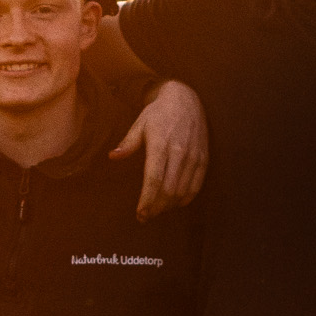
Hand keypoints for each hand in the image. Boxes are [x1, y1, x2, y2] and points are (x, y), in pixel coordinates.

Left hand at [110, 79, 207, 221]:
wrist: (186, 99)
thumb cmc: (158, 113)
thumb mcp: (139, 124)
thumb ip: (127, 143)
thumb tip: (113, 157)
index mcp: (160, 144)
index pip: (154, 179)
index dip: (147, 200)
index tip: (140, 213)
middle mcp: (179, 152)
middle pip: (168, 190)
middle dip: (156, 207)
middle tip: (145, 216)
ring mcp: (193, 156)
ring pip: (182, 191)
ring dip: (169, 205)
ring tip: (157, 210)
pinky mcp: (203, 159)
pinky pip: (196, 186)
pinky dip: (185, 198)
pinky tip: (175, 203)